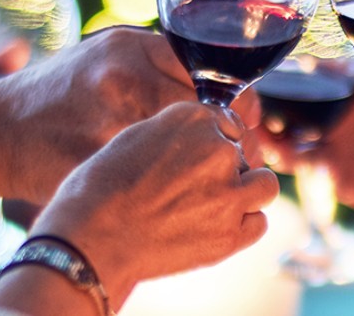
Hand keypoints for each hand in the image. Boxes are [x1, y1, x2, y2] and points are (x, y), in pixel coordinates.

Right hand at [0, 26, 261, 203]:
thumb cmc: (56, 95)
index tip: (248, 124)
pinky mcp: (94, 161)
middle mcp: (120, 77)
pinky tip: (181, 201)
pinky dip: (173, 194)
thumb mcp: (106, 58)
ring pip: (182, 150)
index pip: (207, 73)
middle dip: (228, 141)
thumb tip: (224, 90)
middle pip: (201, 112)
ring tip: (217, 184)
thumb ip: (158, 65)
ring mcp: (106, 119)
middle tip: (242, 160)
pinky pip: (152, 182)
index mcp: (129, 47)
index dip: (237, 104)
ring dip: (207, 172)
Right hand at [27, 102, 278, 308]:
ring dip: (245, 192)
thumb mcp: (137, 137)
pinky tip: (217, 228)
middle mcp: (218, 149)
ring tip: (214, 206)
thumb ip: (178, 134)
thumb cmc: (100, 187)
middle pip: (242, 153)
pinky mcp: (231, 232)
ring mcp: (228, 192)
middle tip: (193, 190)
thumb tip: (203, 141)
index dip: (214, 141)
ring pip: (264, 184)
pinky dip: (244, 225)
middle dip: (226, 169)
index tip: (199, 159)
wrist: (90, 235)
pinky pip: (259, 222)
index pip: (226, 122)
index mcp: (192, 118)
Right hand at [257, 72, 353, 211]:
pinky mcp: (345, 182)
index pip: (305, 84)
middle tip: (258, 120)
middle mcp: (333, 123)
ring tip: (279, 147)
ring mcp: (335, 153)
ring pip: (293, 151)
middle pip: (286, 120)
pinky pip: (320, 179)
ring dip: (280, 149)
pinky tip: (322, 168)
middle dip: (267, 120)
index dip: (285, 84)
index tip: (272, 84)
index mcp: (345, 95)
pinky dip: (316, 175)